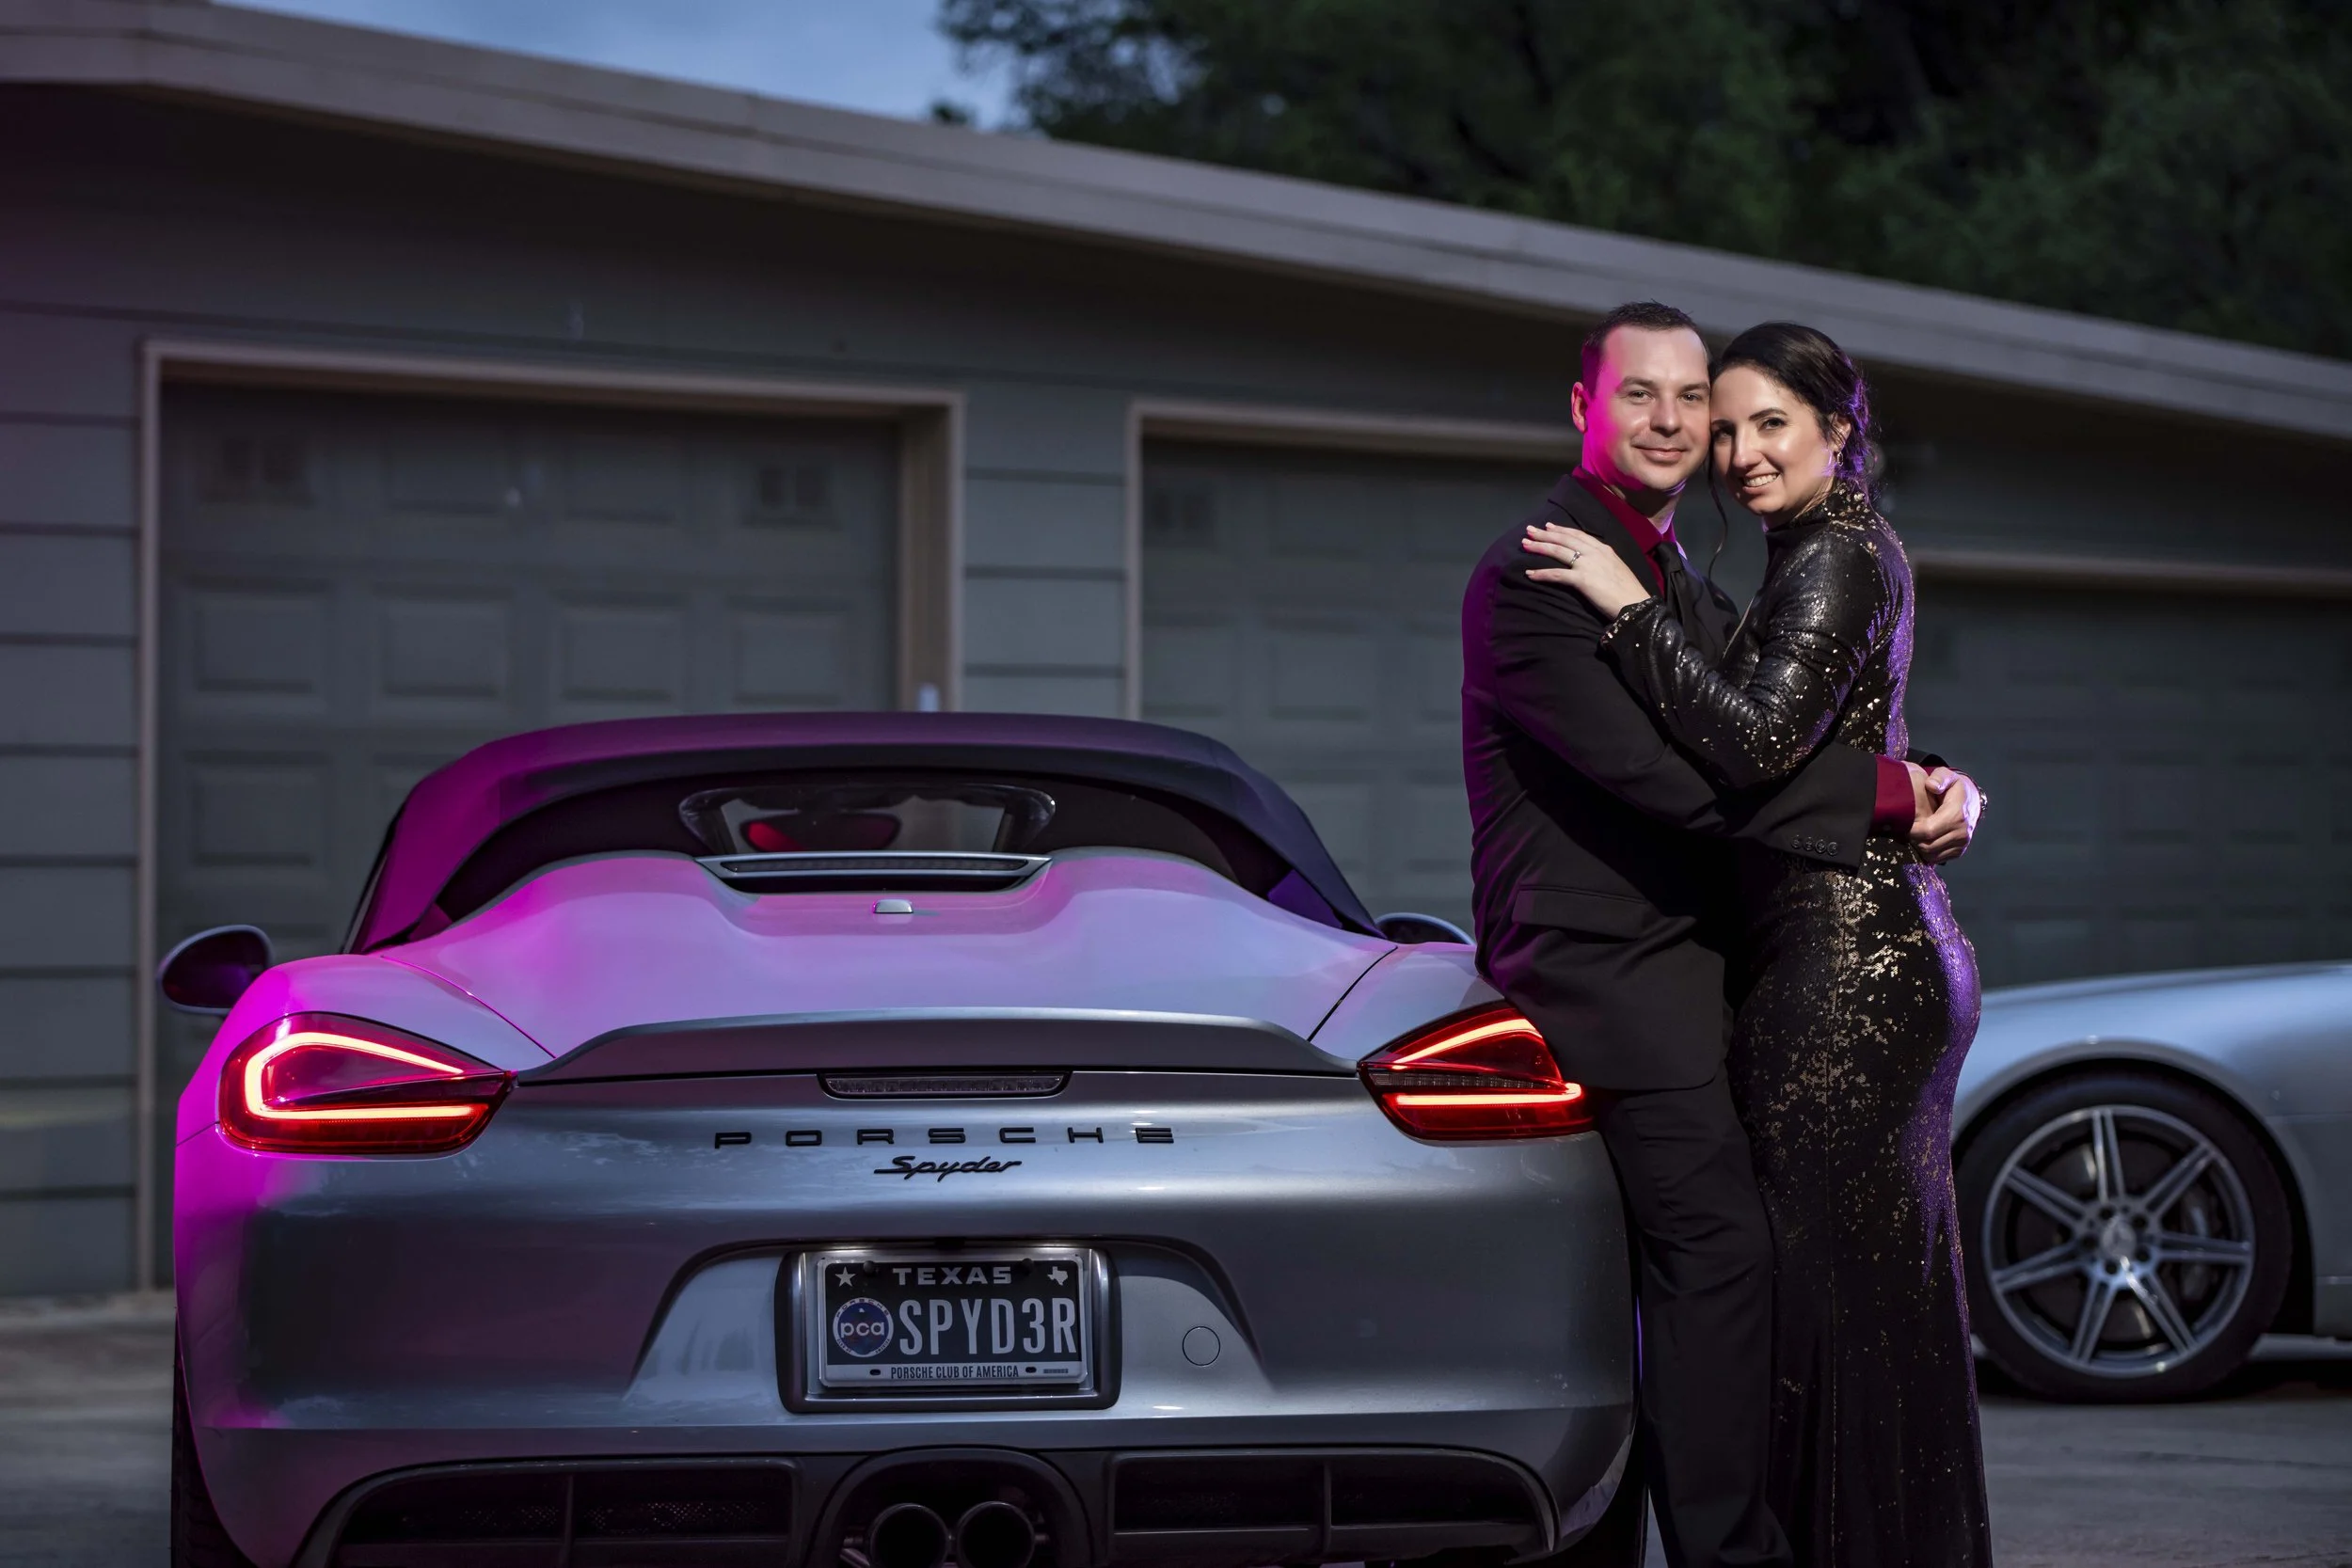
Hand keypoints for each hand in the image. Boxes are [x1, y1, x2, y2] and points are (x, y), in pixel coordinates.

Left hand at [1522, 524, 1654, 618]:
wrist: (1636, 604)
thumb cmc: (1628, 591)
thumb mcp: (1617, 568)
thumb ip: (1604, 562)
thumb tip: (1592, 563)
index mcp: (1604, 549)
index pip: (1579, 535)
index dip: (1562, 530)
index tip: (1549, 526)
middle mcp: (1595, 552)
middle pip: (1565, 539)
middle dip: (1545, 534)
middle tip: (1529, 530)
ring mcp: (1588, 564)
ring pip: (1558, 552)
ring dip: (1539, 547)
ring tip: (1525, 545)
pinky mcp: (1582, 579)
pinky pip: (1557, 574)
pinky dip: (1541, 573)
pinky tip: (1529, 573)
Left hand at [1910, 767, 1981, 864]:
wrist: (1971, 801)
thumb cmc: (1954, 788)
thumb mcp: (1948, 775)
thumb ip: (1939, 777)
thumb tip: (1931, 786)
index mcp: (1957, 815)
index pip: (1928, 831)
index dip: (1912, 830)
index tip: (1905, 823)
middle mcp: (1962, 832)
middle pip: (1927, 845)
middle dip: (1913, 839)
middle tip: (1906, 830)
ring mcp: (1962, 843)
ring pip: (1931, 854)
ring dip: (1919, 846)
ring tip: (1914, 834)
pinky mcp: (1960, 851)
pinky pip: (1938, 858)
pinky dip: (1927, 852)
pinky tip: (1923, 840)